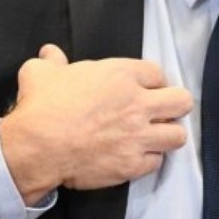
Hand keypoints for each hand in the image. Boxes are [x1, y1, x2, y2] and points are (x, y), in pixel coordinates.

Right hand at [0, 44, 193, 204]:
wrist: (37, 147)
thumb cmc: (41, 107)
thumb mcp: (41, 72)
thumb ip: (52, 60)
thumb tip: (50, 54)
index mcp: (121, 75)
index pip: (157, 73)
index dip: (151, 82)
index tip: (143, 89)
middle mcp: (137, 104)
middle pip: (181, 101)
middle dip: (174, 105)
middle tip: (159, 111)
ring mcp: (138, 136)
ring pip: (177, 135)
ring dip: (166, 135)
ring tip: (153, 136)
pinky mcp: (132, 164)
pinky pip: (157, 162)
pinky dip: (148, 160)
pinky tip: (134, 156)